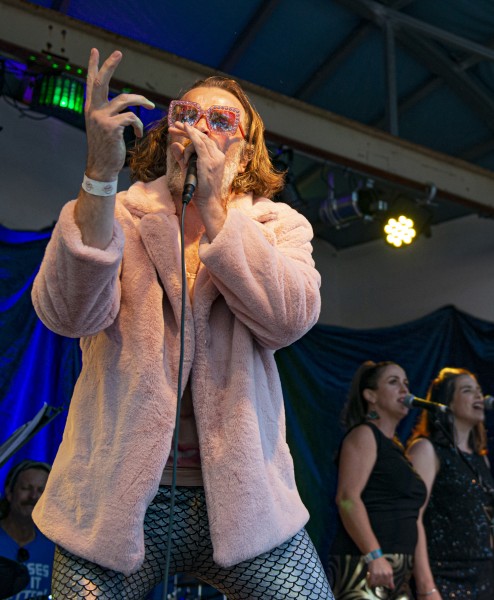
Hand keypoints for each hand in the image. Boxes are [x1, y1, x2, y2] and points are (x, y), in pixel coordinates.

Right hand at [84, 48, 154, 180]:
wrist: (102, 168)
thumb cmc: (106, 149)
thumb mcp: (103, 128)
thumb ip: (108, 114)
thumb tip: (123, 106)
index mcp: (91, 108)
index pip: (91, 83)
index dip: (93, 66)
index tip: (95, 51)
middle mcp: (93, 110)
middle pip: (100, 81)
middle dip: (109, 65)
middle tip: (118, 52)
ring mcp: (101, 118)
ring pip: (125, 99)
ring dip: (141, 101)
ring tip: (150, 106)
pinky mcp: (111, 127)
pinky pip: (131, 118)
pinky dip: (138, 125)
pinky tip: (137, 133)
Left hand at [168, 121, 230, 207]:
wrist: (207, 201)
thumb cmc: (199, 188)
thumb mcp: (188, 169)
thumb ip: (181, 157)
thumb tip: (174, 145)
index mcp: (217, 157)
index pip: (205, 140)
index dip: (193, 133)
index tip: (181, 128)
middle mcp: (218, 156)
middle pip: (203, 137)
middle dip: (188, 130)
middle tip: (175, 125)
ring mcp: (214, 159)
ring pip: (200, 140)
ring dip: (187, 133)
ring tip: (175, 128)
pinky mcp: (208, 162)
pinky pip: (199, 144)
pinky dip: (192, 135)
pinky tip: (185, 128)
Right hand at [366, 556, 394, 590]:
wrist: (375, 556)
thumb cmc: (382, 562)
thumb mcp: (389, 569)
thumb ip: (391, 579)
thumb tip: (392, 588)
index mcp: (390, 573)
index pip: (388, 583)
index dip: (384, 582)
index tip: (382, 580)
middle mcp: (385, 575)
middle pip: (383, 584)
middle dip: (379, 582)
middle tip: (377, 578)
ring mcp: (379, 574)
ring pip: (377, 584)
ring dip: (375, 582)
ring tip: (374, 577)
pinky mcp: (373, 574)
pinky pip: (372, 582)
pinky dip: (371, 582)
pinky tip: (371, 579)